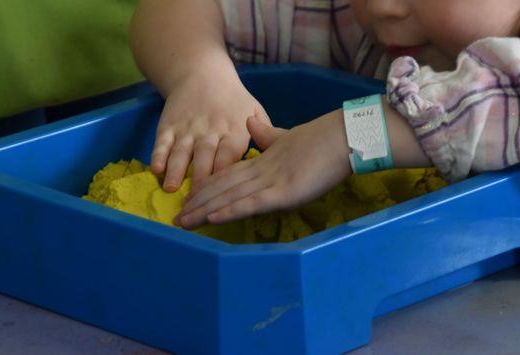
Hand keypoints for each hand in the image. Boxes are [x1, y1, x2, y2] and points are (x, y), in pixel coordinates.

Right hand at [151, 71, 269, 191]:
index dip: (226, 173)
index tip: (224, 194)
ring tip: (170, 188)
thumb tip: (277, 159)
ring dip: (176, 170)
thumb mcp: (255, 111)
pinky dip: (158, 155)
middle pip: (204, 156)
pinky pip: (162, 142)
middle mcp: (210, 131)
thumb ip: (265, 134)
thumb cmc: (234, 100)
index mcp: (234, 130)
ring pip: (181, 151)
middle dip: (199, 179)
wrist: (203, 73)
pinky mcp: (169, 125)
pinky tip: (156, 169)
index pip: (230, 155)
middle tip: (196, 201)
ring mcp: (188, 128)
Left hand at [175, 110, 352, 228]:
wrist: (342, 135)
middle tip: (177, 218)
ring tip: (184, 222)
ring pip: (230, 197)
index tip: (190, 197)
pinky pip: (252, 203)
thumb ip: (268, 134)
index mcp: (263, 160)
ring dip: (205, 211)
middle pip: (222, 188)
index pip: (228, 175)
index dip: (207, 188)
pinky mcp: (284, 191)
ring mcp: (271, 181)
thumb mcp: (288, 137)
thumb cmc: (322, 138)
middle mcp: (261, 171)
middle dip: (198, 204)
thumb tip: (251, 122)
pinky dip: (231, 210)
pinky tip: (212, 218)